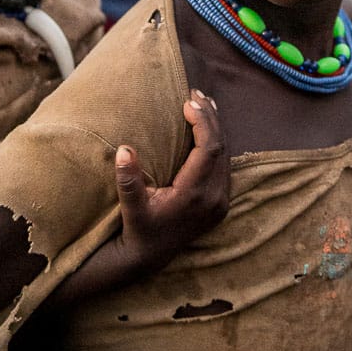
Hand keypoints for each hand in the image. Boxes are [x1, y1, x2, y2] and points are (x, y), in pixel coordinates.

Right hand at [113, 89, 227, 273]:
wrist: (149, 257)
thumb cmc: (138, 228)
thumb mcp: (130, 206)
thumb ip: (128, 179)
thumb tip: (124, 149)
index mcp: (195, 195)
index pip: (209, 149)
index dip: (202, 122)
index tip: (187, 102)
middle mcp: (214, 198)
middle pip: (222, 148)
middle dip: (210, 118)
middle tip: (195, 94)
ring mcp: (220, 201)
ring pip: (226, 155)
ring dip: (215, 128)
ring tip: (203, 104)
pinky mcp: (220, 202)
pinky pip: (225, 165)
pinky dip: (217, 143)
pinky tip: (207, 129)